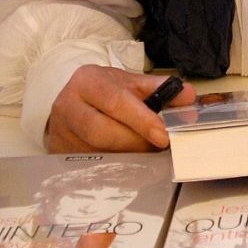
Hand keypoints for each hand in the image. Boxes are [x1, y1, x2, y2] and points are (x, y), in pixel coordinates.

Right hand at [46, 65, 196, 152]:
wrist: (73, 101)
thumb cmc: (106, 92)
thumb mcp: (131, 84)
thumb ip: (161, 88)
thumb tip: (188, 96)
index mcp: (87, 80)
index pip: (115, 101)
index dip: (141, 120)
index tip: (163, 136)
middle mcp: (68, 105)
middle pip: (102, 132)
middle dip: (135, 142)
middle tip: (156, 146)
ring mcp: (60, 132)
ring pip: (96, 152)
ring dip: (126, 156)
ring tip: (145, 152)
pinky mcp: (58, 153)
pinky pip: (88, 166)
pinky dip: (113, 166)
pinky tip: (128, 163)